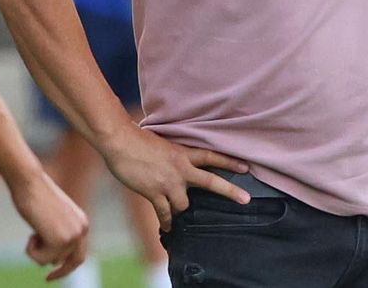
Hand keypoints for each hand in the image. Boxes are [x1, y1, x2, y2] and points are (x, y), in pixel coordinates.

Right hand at [10, 170, 89, 280]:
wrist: (29, 181)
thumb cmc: (34, 194)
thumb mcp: (51, 217)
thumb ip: (57, 234)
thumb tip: (54, 260)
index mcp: (82, 222)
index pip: (80, 253)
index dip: (68, 265)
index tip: (54, 272)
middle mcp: (82, 230)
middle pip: (74, 262)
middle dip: (60, 272)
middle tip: (47, 279)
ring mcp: (72, 236)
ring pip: (51, 260)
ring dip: (37, 252)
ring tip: (31, 234)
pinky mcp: (60, 241)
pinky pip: (41, 259)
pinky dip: (31, 251)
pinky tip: (30, 234)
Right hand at [99, 125, 250, 230]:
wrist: (120, 142)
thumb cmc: (136, 139)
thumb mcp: (162, 143)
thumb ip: (173, 156)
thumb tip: (177, 165)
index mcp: (183, 153)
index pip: (211, 156)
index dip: (229, 162)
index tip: (246, 167)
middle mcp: (180, 169)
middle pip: (211, 182)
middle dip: (230, 191)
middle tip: (246, 199)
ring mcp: (169, 182)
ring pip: (184, 204)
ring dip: (180, 208)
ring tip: (175, 211)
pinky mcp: (154, 193)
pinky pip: (165, 213)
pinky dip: (167, 221)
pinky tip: (167, 227)